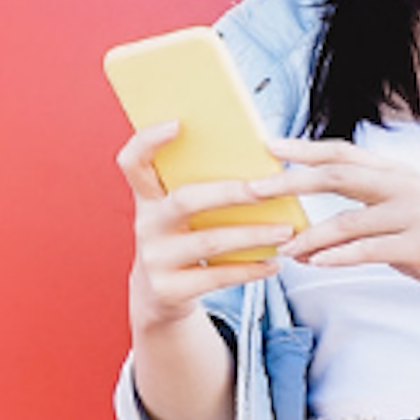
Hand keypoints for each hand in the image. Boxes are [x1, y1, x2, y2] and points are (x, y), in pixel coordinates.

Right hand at [116, 120, 294, 335]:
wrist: (159, 296)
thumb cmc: (183, 240)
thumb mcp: (180, 215)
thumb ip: (201, 188)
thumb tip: (259, 166)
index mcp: (148, 198)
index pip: (134, 162)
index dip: (149, 141)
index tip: (178, 123)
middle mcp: (146, 225)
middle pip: (185, 200)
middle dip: (229, 193)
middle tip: (266, 188)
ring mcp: (155, 259)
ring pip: (209, 242)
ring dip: (253, 235)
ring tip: (286, 231)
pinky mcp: (168, 290)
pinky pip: (216, 276)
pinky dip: (249, 269)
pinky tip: (274, 263)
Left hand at [255, 136, 419, 307]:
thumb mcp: (400, 213)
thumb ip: (362, 207)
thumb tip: (307, 216)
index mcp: (395, 172)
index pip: (341, 152)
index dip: (303, 148)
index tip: (265, 145)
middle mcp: (403, 185)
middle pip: (338, 174)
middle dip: (292, 180)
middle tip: (254, 188)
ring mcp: (413, 213)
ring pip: (349, 219)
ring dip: (310, 235)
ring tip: (283, 247)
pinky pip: (370, 249)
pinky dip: (340, 256)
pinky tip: (316, 263)